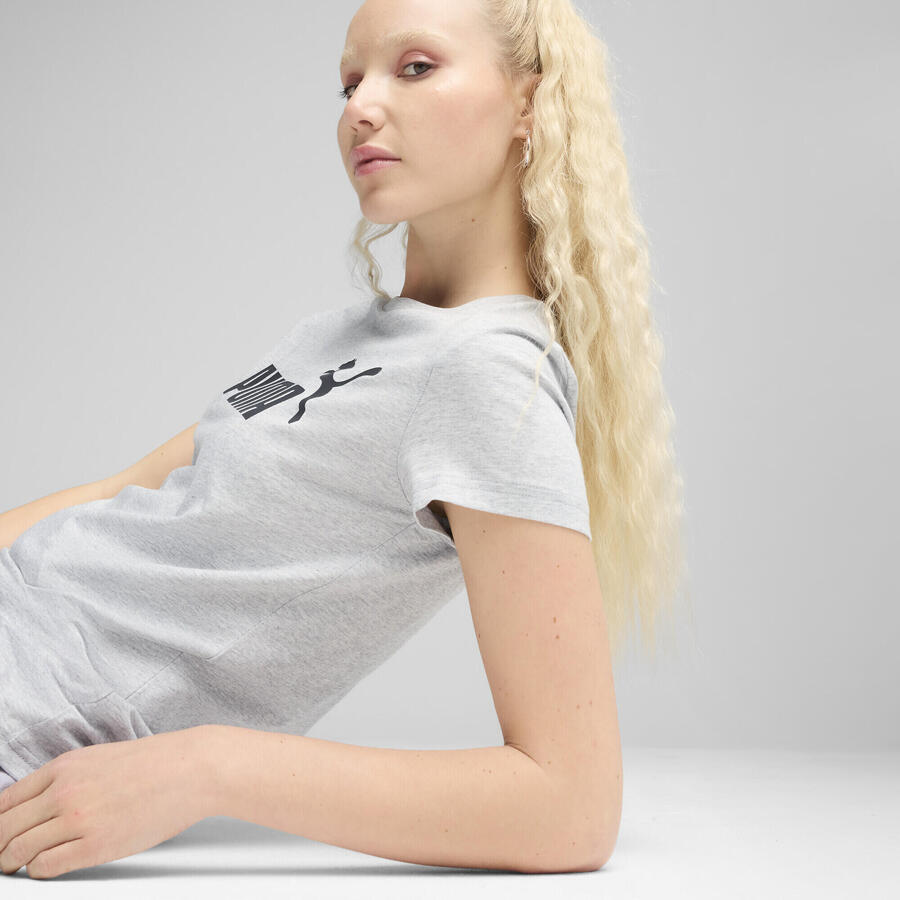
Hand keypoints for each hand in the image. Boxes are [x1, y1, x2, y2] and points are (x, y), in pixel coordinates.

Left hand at [0, 726, 212, 878]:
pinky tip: (49, 867)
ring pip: (18, 851)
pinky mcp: (95, 845)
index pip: (5, 802)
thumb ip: (67, 779)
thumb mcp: (101, 759)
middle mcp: (64, 791)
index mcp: (65, 766)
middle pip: (4, 829)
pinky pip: (45, 867)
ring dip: (15, 863)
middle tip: (4, 859)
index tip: (2, 835)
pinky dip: (40, 871)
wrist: (192, 769)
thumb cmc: (156, 764)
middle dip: (0, 848)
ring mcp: (78, 819)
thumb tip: (39, 807)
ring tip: (22, 867)